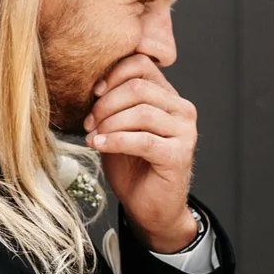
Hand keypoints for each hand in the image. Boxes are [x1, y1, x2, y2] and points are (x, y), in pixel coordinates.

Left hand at [84, 54, 199, 251]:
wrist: (150, 207)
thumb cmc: (133, 166)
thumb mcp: (119, 127)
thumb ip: (114, 103)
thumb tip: (90, 83)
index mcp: (168, 97)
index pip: (141, 65)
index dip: (112, 75)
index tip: (93, 93)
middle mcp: (182, 110)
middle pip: (138, 87)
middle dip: (105, 104)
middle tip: (89, 123)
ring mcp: (184, 132)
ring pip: (140, 112)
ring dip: (109, 124)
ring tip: (93, 137)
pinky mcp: (179, 155)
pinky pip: (142, 140)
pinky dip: (115, 141)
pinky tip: (98, 146)